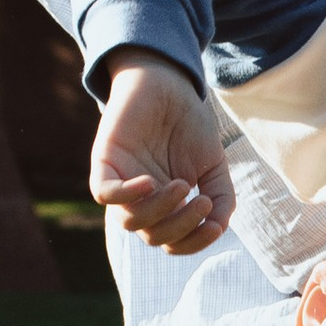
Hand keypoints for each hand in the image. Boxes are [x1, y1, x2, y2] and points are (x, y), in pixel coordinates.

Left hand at [89, 51, 234, 255]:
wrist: (168, 83)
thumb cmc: (189, 124)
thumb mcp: (214, 165)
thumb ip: (221, 198)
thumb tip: (218, 228)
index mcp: (164, 204)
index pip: (171, 241)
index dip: (193, 242)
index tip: (215, 225)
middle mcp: (140, 198)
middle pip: (152, 236)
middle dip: (182, 226)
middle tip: (202, 201)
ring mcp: (121, 179)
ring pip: (129, 221)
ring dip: (161, 211)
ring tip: (183, 185)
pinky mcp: (105, 160)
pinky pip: (104, 193)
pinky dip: (125, 197)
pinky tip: (150, 182)